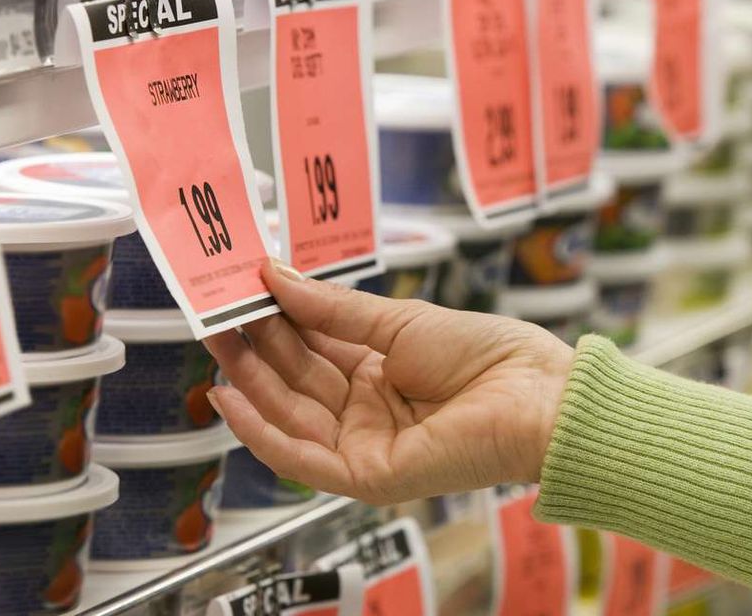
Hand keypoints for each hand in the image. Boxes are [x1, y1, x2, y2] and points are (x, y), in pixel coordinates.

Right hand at [203, 260, 574, 504]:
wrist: (536, 395)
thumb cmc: (488, 354)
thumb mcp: (399, 320)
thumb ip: (333, 308)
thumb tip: (276, 277)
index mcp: (381, 372)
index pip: (314, 345)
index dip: (276, 319)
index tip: (241, 288)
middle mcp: (368, 410)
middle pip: (297, 379)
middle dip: (255, 346)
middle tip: (215, 309)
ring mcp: (366, 444)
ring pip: (292, 414)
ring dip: (250, 380)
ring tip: (215, 338)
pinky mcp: (369, 475)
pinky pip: (302, 459)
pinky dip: (262, 431)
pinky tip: (230, 399)